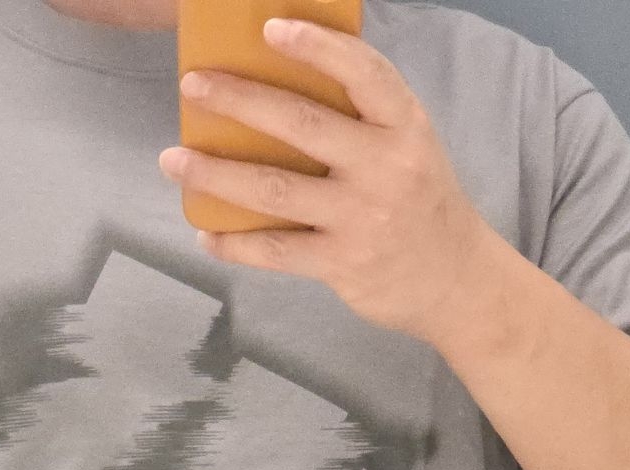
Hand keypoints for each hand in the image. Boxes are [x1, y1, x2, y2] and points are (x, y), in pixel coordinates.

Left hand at [159, 14, 495, 346]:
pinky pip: (275, 250)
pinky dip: (234, 243)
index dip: (317, 47)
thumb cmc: (419, 201)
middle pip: (300, 124)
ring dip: (216, 173)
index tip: (271, 28)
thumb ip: (361, 118)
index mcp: (404, 125)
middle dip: (239, 100)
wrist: (455, 281)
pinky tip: (205, 232)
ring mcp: (361, 218)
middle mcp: (384, 167)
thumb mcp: (408, 145)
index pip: (362, 72)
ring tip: (174, 160)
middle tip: (193, 86)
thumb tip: (284, 84)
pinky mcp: (341, 264)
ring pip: (274, 189)